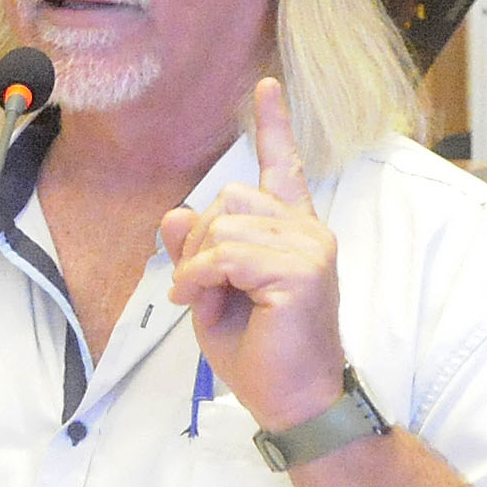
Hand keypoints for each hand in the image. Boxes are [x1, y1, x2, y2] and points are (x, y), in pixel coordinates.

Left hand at [159, 77, 346, 430]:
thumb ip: (196, 252)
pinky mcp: (303, 272)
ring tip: (206, 300)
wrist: (292, 400)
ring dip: (198, 266)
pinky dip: (199, 279)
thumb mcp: (210, 295)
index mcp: (292, 233)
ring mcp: (311, 248)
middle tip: (200, 288)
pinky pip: (225, 256)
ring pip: (224, 225)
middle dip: (198, 243)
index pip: (283, 169)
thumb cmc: (259, 353)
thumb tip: (175, 213)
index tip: (265, 86)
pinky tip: (202, 303)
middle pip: (229, 198)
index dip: (273, 127)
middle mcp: (308, 232)